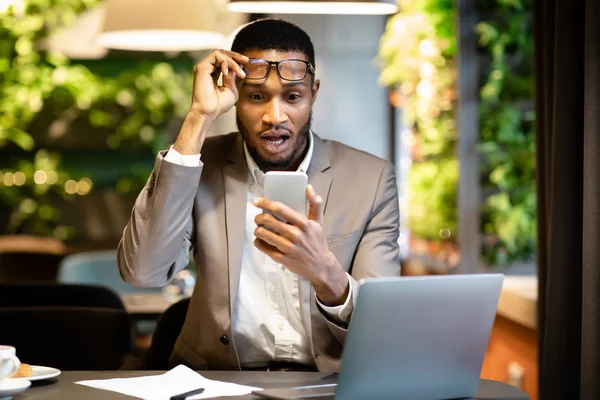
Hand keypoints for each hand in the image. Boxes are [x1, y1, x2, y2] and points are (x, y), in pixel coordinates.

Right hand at [190, 49, 248, 118]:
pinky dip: (225, 61)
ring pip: (220, 53)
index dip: (235, 59)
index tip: (246, 62)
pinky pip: (216, 56)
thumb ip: (232, 77)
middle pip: (221, 53)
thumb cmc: (219, 105)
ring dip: (232, 61)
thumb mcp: (231, 89)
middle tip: (245, 60)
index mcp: (213, 74)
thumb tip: (235, 67)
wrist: (209, 112)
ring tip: (239, 72)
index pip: (224, 61)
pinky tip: (227, 72)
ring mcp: (204, 68)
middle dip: (235, 56)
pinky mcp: (201, 67)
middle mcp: (207, 69)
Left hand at [253, 185, 348, 305]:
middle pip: (269, 220)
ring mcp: (288, 247)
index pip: (281, 209)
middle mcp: (295, 235)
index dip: (266, 203)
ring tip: (259, 229)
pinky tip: (260, 240)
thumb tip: (309, 188)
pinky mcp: (282, 258)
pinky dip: (258, 242)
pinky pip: (263, 247)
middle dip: (259, 217)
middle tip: (258, 217)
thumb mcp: (318, 221)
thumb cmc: (317, 242)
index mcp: (303, 223)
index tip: (258, 201)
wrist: (320, 266)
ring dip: (258, 229)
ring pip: (263, 234)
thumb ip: (315, 203)